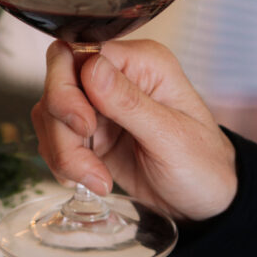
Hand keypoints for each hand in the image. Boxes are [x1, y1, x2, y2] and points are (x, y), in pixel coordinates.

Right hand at [33, 39, 236, 221]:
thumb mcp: (171, 138)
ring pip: (50, 114)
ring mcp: (98, 104)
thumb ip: (130, 102)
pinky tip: (93, 180)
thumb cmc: (204, 165)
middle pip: (57, 82)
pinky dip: (63, 163)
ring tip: (99, 181)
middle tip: (88, 164)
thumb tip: (90, 67)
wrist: (206, 203)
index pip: (78, 53)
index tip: (86, 128)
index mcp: (141, 63)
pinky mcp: (89, 132)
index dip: (68, 89)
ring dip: (64, 153)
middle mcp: (116, 76)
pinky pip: (54, 137)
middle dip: (62, 127)